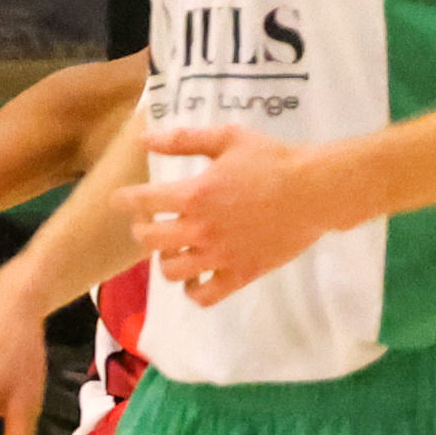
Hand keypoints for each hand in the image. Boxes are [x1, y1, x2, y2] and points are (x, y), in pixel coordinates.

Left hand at [126, 125, 349, 303]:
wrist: (315, 191)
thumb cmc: (272, 160)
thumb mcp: (227, 138)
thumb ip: (183, 140)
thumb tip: (145, 138)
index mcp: (195, 194)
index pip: (143, 201)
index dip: (125, 200)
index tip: (121, 200)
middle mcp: (200, 229)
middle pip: (150, 239)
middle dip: (142, 229)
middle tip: (150, 221)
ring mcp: (219, 256)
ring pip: (171, 270)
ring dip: (165, 258)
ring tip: (174, 247)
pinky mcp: (240, 274)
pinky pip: (204, 296)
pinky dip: (193, 290)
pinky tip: (196, 277)